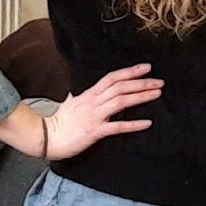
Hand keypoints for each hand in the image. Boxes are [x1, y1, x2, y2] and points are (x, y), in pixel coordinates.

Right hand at [43, 63, 162, 161]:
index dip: (129, 72)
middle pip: (120, 87)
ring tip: (157, 94)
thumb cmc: (57, 123)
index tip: (146, 68)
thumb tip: (72, 94)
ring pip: (121, 101)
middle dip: (141, 83)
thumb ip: (73, 99)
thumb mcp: (66, 106)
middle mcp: (93, 102)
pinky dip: (133, 124)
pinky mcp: (95, 131)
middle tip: (159, 82)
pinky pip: (117, 126)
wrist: (46, 137)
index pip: (112, 78)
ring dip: (140, 97)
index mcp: (88, 95)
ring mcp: (95, 116)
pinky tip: (147, 123)